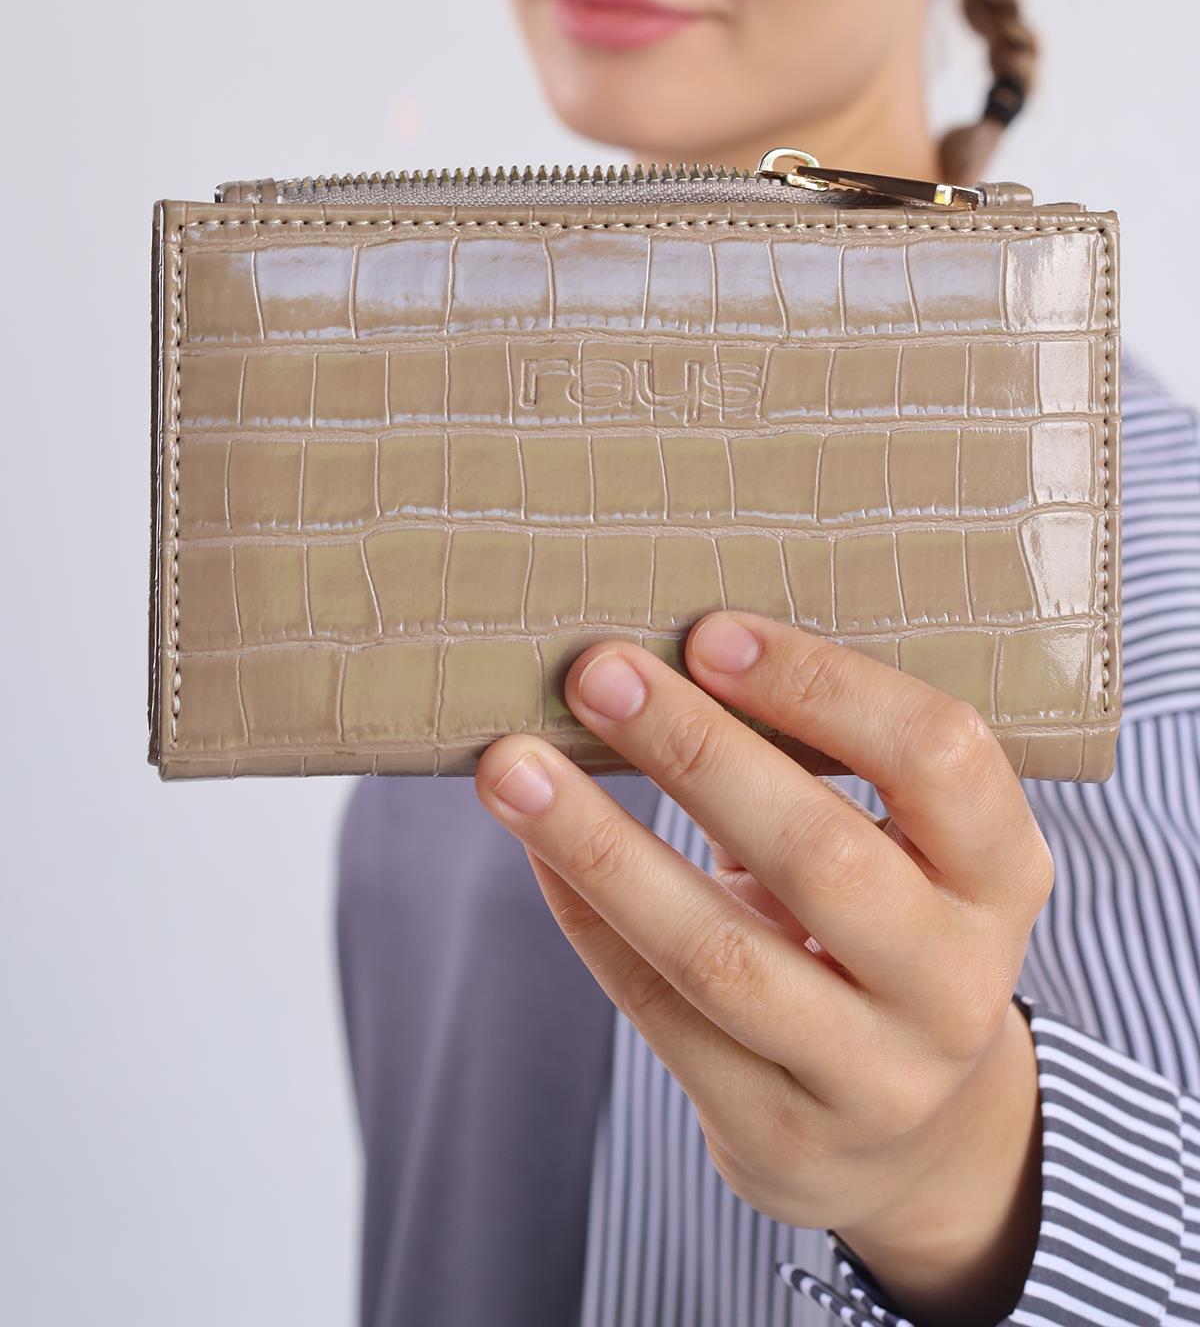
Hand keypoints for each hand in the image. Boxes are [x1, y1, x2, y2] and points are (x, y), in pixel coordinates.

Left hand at [474, 611, 1053, 1321]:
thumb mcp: (901, 848)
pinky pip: (661, 1011)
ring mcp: (871, 1075)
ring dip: (602, 844)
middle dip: (695, 751)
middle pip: (822, 856)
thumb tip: (664, 649)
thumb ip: (820, 763)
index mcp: (1001, 875)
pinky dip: (589, 915)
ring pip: (720, 952)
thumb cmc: (881, 928)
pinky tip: (538, 846)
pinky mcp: (777, 1132)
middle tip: (597, 673)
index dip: (824, 688)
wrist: (911, 1136)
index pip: (941, 758)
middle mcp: (955, 981)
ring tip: (515, 767)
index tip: (710, 634)